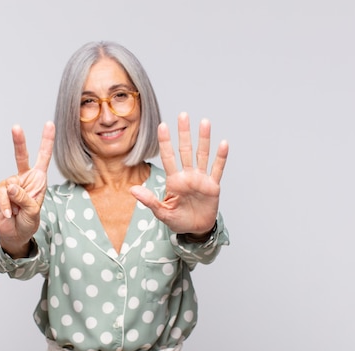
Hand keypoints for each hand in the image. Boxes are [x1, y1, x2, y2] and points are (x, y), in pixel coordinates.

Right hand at [0, 122, 54, 255]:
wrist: (15, 234)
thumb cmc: (29, 222)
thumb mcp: (33, 211)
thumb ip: (24, 197)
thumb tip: (10, 186)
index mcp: (38, 179)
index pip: (44, 157)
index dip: (46, 141)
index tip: (49, 124)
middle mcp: (25, 178)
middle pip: (21, 157)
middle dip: (18, 142)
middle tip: (16, 127)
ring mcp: (11, 184)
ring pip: (10, 186)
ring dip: (15, 202)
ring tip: (17, 212)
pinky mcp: (0, 191)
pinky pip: (2, 195)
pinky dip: (6, 205)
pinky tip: (10, 214)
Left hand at [130, 113, 227, 234]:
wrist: (195, 230)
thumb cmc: (178, 220)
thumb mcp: (162, 212)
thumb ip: (149, 200)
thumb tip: (132, 190)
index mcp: (174, 181)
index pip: (168, 157)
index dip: (165, 142)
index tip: (162, 126)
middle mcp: (187, 176)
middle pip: (185, 150)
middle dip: (184, 133)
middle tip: (182, 115)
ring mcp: (201, 179)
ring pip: (202, 155)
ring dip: (203, 139)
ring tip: (204, 122)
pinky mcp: (213, 186)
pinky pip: (217, 169)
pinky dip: (220, 157)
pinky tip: (223, 144)